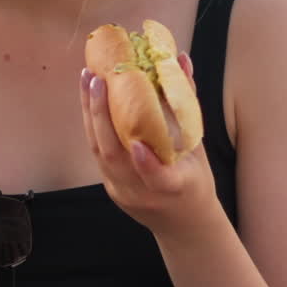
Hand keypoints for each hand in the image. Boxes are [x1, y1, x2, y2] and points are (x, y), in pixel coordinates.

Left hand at [79, 54, 219, 239]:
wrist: (183, 224)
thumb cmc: (195, 181)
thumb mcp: (199, 149)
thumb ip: (187, 106)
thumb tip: (180, 61)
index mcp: (175, 188)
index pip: (159, 179)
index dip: (147, 163)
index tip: (138, 143)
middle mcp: (143, 194)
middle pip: (114, 158)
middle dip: (101, 116)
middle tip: (98, 79)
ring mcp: (122, 192)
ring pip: (98, 152)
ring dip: (90, 112)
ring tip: (87, 79)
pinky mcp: (110, 188)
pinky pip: (97, 152)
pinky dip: (93, 123)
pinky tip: (90, 99)